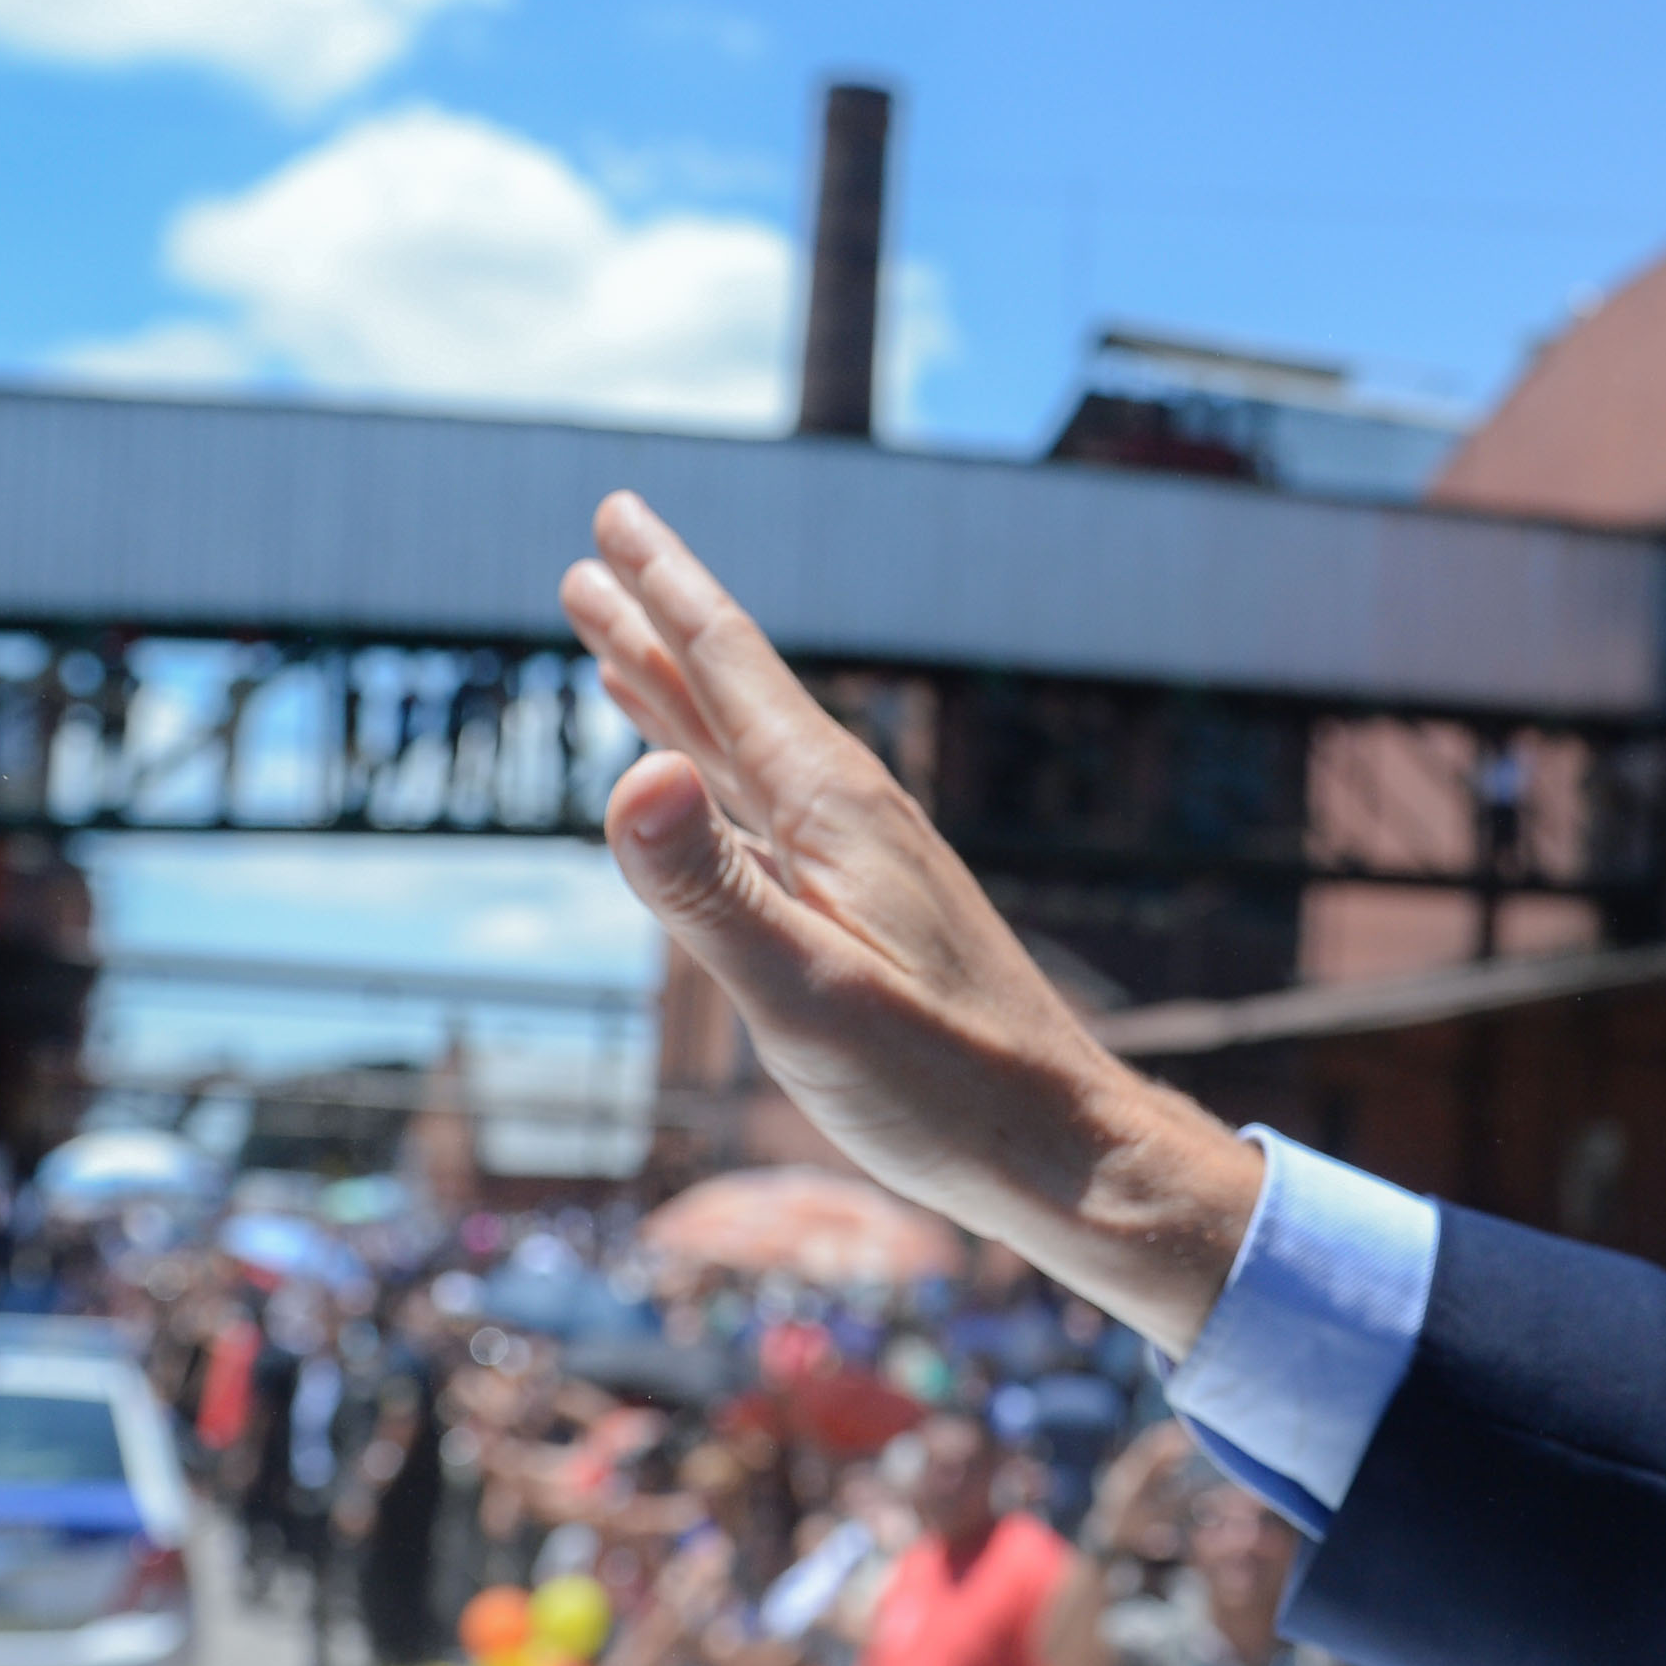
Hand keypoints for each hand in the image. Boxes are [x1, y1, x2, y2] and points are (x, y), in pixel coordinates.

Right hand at [565, 498, 1262, 1348]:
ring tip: (621, 644)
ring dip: (681, 694)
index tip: (616, 516)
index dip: (666, 593)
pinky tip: (703, 786)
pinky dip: (719, 774)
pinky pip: (769, 811)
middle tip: (602, 545)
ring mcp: (863, 861)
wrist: (1064, 1148)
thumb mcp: (804, 996)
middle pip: (735, 694)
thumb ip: (710, 891)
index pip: (731, 671)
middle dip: (661, 621)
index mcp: (833, 810)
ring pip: (748, 752)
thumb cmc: (942, 1085)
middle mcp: (850, 814)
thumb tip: (632, 773)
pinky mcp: (870, 911)